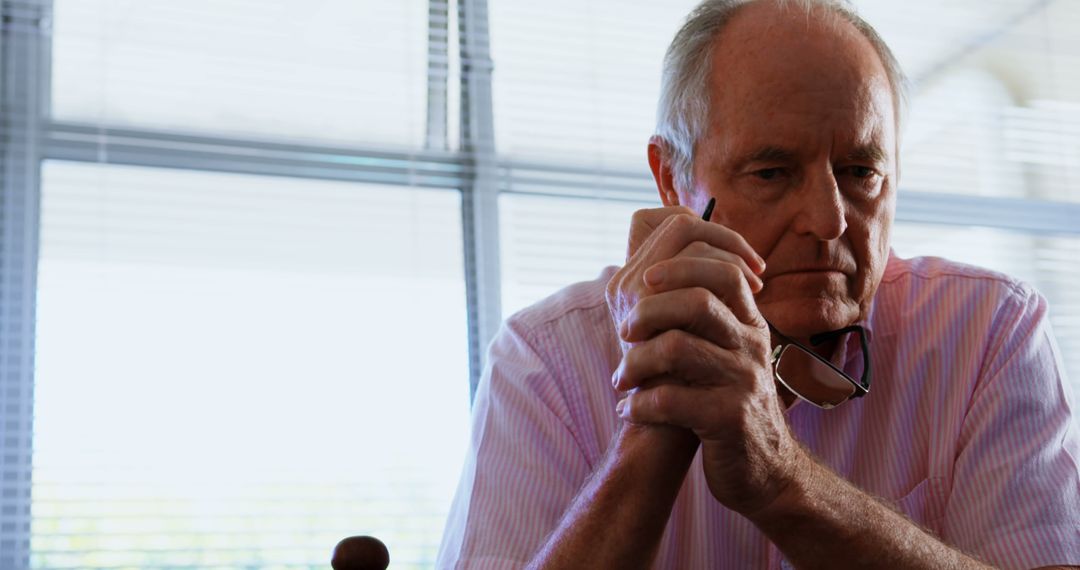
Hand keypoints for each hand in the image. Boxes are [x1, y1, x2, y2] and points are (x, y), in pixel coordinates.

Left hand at [608, 206, 805, 516]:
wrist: (765, 469)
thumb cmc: (727, 403)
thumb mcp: (725, 353)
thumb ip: (703, 317)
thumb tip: (652, 268)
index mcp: (750, 324)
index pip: (725, 271)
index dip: (681, 266)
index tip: (644, 278)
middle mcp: (752, 347)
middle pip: (698, 301)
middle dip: (648, 310)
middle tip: (624, 330)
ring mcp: (744, 382)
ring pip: (677, 347)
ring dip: (635, 362)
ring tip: (621, 379)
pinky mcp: (729, 420)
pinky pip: (670, 400)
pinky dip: (639, 405)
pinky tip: (629, 411)